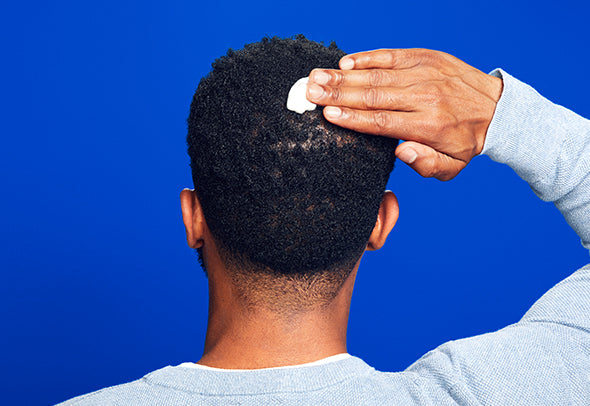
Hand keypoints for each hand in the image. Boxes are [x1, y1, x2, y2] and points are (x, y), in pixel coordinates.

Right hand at [306, 49, 502, 180]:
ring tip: (317, 77)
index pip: (382, 122)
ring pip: (377, 76)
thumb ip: (425, 164)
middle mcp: (424, 97)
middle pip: (373, 96)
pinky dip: (367, 58)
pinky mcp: (425, 57)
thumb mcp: (451, 166)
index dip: (352, 118)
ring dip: (344, 77)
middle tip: (309, 92)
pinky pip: (391, 56)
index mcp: (428, 126)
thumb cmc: (466, 141)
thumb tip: (400, 151)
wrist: (498, 109)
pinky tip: (345, 63)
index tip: (326, 115)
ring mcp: (424, 74)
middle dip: (338, 94)